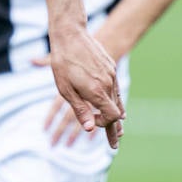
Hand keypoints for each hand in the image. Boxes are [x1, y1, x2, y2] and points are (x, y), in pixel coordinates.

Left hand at [35, 29, 124, 147]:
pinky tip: (117, 107)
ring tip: (118, 131)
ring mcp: (111, 75)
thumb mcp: (65, 89)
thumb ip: (79, 109)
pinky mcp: (111, 68)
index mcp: (97, 92)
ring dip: (117, 116)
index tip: (90, 122)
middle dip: (114, 130)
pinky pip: (116, 89)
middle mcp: (108, 84)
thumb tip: (88, 129)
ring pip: (118, 100)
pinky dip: (116, 101)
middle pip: (117, 113)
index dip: (102, 124)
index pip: (110, 117)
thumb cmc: (63, 63)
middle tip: (115, 145)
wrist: (70, 35)